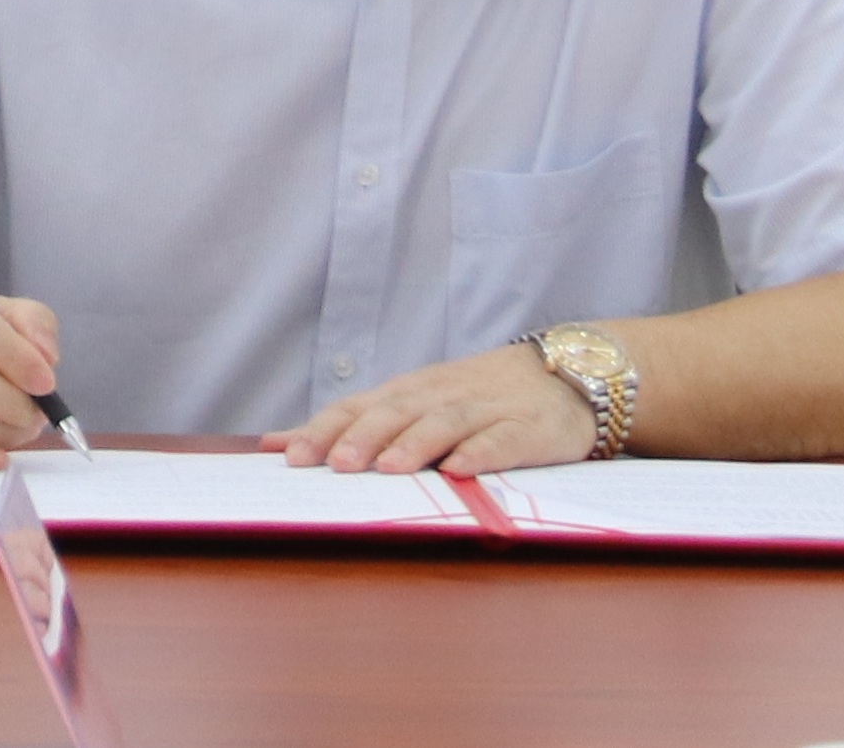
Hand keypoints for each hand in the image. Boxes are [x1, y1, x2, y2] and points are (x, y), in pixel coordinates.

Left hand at [290, 346, 595, 476]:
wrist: (568, 375)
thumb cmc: (477, 398)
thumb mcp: (416, 405)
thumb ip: (352, 424)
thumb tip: (276, 443)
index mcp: (412, 393)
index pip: (360, 407)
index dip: (327, 429)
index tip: (291, 456)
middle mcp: (442, 395)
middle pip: (397, 412)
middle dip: (364, 437)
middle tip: (336, 465)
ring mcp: (487, 408)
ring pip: (446, 422)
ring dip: (416, 444)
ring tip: (390, 468)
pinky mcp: (529, 428)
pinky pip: (504, 439)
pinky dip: (482, 452)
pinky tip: (462, 468)